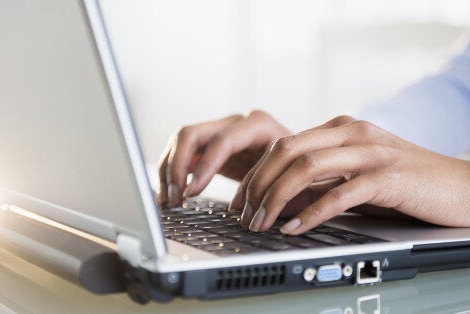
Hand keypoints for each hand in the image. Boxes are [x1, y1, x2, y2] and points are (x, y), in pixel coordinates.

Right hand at [157, 110, 289, 206]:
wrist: (300, 162)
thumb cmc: (299, 169)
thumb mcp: (289, 175)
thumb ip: (266, 186)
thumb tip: (241, 209)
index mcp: (258, 125)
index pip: (222, 141)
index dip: (204, 166)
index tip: (192, 192)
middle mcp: (235, 122)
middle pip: (192, 134)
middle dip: (177, 166)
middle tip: (176, 197)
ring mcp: (221, 130)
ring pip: (181, 141)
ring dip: (170, 170)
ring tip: (170, 200)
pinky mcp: (211, 144)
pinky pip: (183, 153)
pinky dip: (172, 172)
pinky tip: (169, 194)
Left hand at [236, 116, 469, 233]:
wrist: (469, 186)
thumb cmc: (412, 184)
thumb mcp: (360, 174)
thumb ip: (325, 179)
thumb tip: (283, 198)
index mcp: (343, 128)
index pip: (284, 144)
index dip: (256, 173)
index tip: (242, 201)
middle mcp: (353, 133)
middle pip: (287, 151)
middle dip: (257, 185)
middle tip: (243, 215)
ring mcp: (371, 152)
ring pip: (306, 168)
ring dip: (276, 198)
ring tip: (261, 224)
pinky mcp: (388, 177)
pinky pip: (339, 194)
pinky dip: (311, 213)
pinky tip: (295, 229)